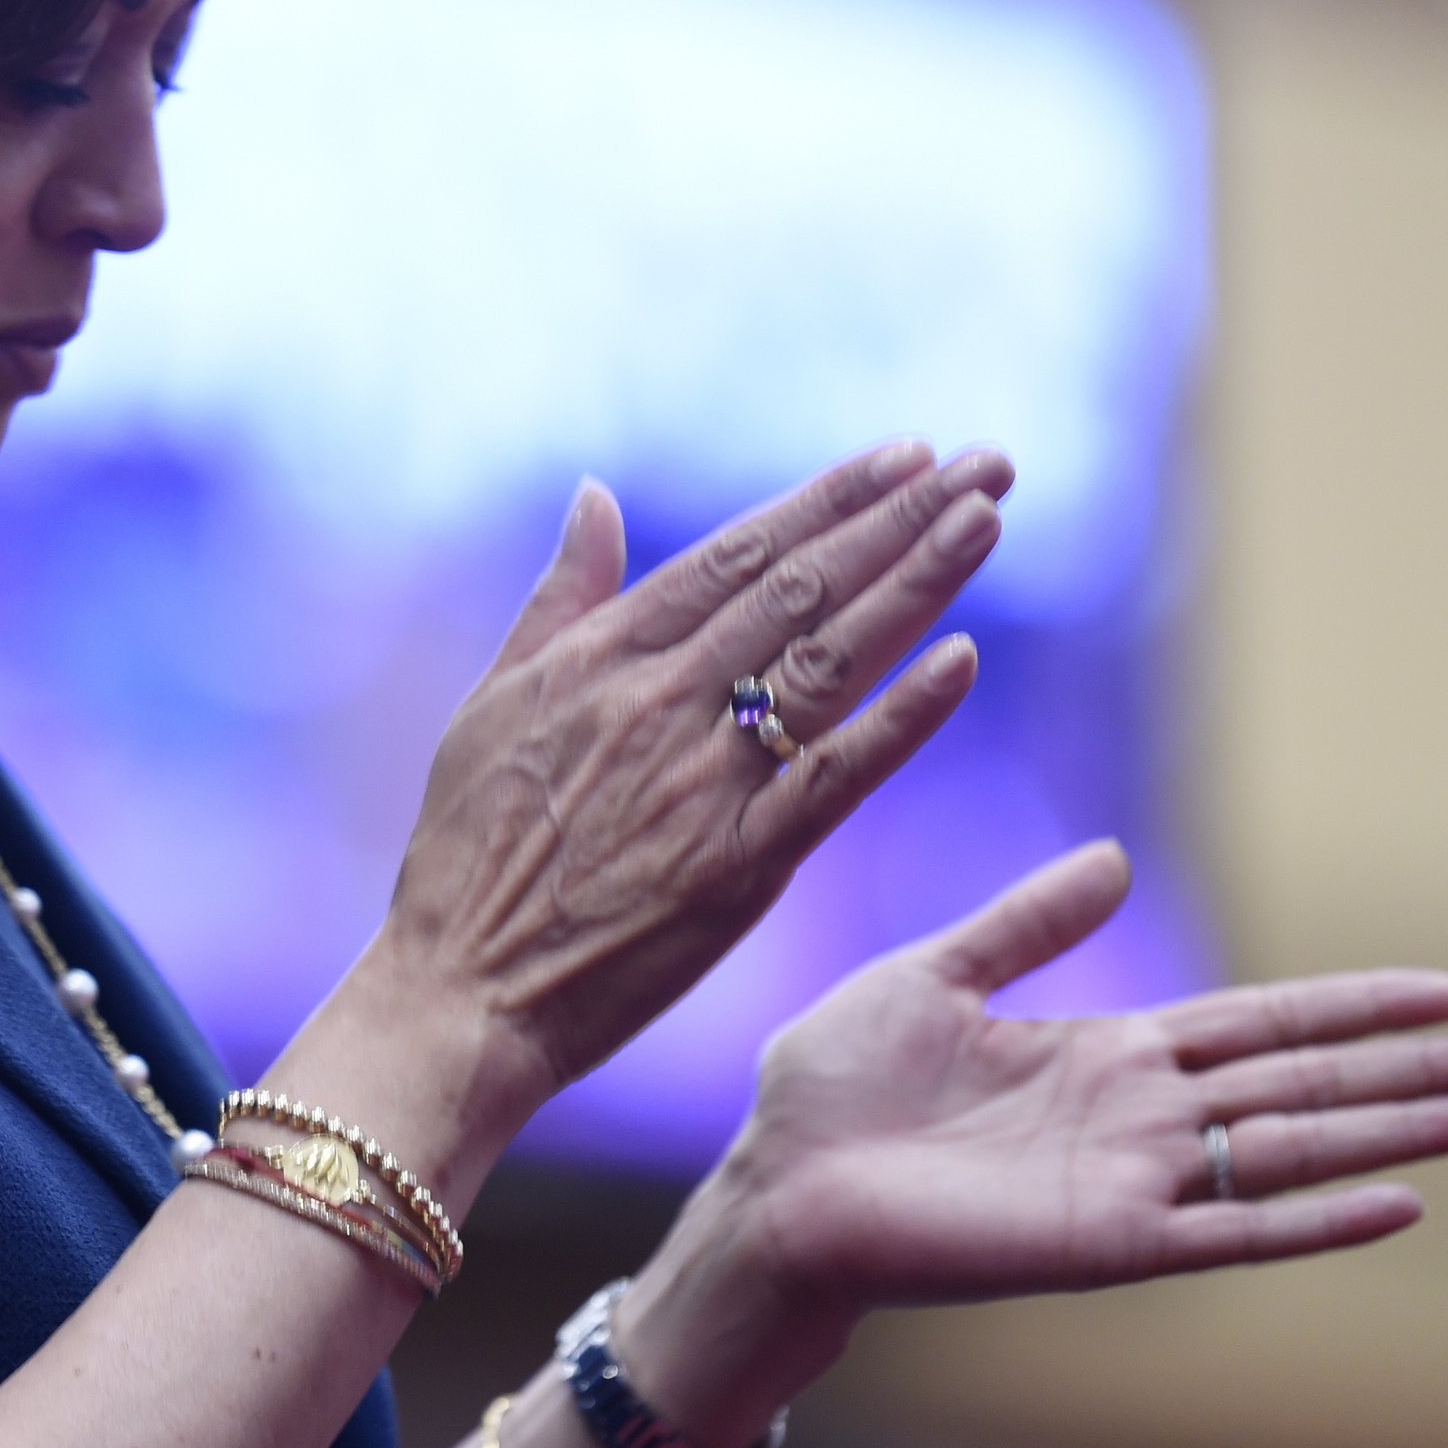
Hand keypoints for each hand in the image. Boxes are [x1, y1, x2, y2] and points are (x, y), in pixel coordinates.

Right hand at [369, 441, 1016, 1133]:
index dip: (828, 500)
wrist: (461, 991)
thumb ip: (558, 597)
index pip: (737, 554)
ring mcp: (704, 781)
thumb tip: (595, 495)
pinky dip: (902, 716)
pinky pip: (836, 776)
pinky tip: (963, 660)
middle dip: (900, 520)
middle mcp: (660, 702)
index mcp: (601, 658)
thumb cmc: (465, 852)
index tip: (903, 456)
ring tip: (986, 521)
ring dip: (918, 584)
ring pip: (829, 660)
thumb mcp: (491, 702)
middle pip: (801, 589)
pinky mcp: (739, 864)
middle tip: (986, 467)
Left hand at [711, 840, 1447, 1317]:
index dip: (1348, 1006)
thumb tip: (1118, 856)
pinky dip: (1316, 1218)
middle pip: (1300, 1088)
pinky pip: (1231, 1232)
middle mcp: (1133, 1120)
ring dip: (1392, 1137)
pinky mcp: (1103, 1245)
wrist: (774, 1181)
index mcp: (1100, 1054)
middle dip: (1405, 1073)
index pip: (1257, 1024)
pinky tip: (1400, 1202)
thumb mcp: (932, 974)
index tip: (1443, 989)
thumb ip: (1026, 924)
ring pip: (1290, 1153)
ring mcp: (1128, 1184)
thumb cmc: (831, 1087)